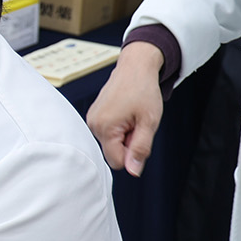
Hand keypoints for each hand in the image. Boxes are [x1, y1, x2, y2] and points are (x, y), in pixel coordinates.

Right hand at [86, 41, 164, 175]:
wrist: (135, 68)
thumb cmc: (143, 92)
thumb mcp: (149, 123)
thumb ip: (140, 149)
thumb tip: (133, 171)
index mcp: (105, 127)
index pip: (117, 162)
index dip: (132, 154)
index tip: (140, 134)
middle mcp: (93, 124)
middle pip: (113, 152)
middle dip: (127, 143)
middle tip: (137, 123)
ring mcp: (91, 119)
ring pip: (111, 143)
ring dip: (124, 136)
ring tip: (131, 116)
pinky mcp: (93, 116)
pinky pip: (107, 133)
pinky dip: (118, 128)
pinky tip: (124, 113)